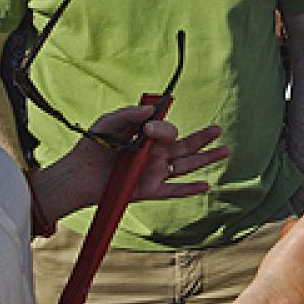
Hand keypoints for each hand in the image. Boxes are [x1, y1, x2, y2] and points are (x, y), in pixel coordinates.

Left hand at [37, 106, 225, 219]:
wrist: (78, 174)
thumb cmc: (92, 146)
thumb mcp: (108, 123)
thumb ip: (129, 116)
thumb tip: (151, 113)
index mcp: (147, 136)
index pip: (167, 130)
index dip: (163, 128)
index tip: (149, 128)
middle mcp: (154, 154)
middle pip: (185, 145)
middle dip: (203, 137)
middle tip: (218, 128)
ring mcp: (154, 172)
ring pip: (186, 165)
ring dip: (206, 159)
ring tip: (225, 150)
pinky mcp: (149, 190)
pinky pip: (173, 190)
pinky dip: (189, 189)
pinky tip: (205, 185)